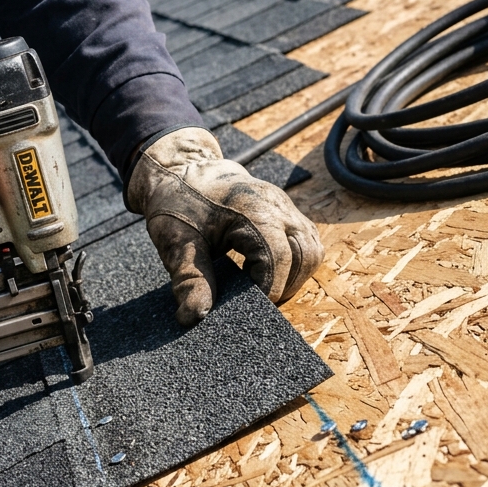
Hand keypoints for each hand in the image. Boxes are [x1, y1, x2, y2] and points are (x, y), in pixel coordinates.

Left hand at [126, 127, 323, 324]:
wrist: (183, 169)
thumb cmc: (178, 202)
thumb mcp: (176, 242)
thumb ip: (189, 279)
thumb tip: (193, 317)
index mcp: (251, 209)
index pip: (278, 257)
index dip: (269, 289)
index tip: (248, 308)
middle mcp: (277, 205)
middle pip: (304, 255)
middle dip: (284, 286)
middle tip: (255, 302)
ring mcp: (285, 206)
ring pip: (311, 249)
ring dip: (294, 276)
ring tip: (261, 288)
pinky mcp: (286, 211)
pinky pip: (306, 241)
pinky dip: (294, 263)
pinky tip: (266, 272)